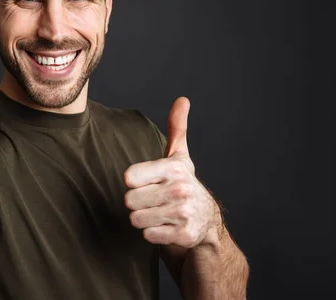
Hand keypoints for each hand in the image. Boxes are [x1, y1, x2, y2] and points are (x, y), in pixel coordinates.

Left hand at [124, 97, 221, 247]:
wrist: (206, 220)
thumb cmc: (183, 184)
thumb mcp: (179, 156)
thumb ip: (177, 127)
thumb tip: (182, 100)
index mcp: (173, 168)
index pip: (129, 178)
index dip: (135, 182)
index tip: (148, 182)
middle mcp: (180, 189)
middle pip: (129, 201)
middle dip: (138, 203)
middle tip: (154, 200)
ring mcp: (183, 213)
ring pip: (136, 219)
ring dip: (144, 219)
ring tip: (160, 213)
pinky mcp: (184, 235)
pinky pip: (148, 236)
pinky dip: (154, 234)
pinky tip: (166, 226)